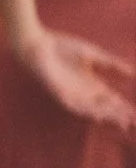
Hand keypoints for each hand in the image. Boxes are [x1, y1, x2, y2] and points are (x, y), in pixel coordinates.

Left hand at [15, 29, 135, 136]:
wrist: (40, 44)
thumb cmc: (64, 48)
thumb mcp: (94, 55)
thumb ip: (112, 65)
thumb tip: (133, 73)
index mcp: (92, 84)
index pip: (112, 100)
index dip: (124, 107)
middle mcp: (83, 93)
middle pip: (104, 108)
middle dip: (118, 115)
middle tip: (133, 123)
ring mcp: (71, 95)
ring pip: (92, 110)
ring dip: (106, 116)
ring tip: (120, 122)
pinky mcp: (58, 94)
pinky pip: (74, 106)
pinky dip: (86, 111)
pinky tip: (97, 116)